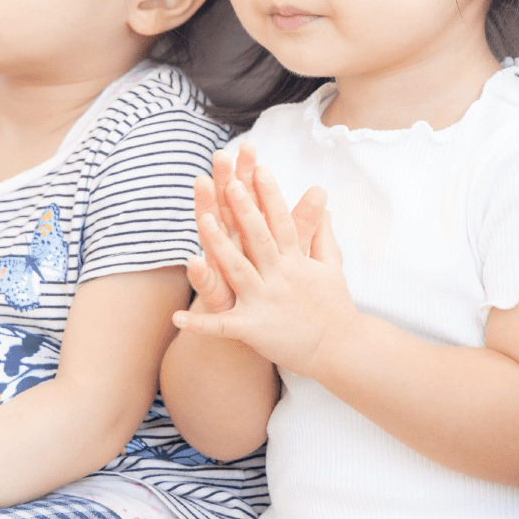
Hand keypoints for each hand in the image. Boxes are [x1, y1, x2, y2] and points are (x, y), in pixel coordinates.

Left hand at [172, 173, 354, 376]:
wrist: (340, 351)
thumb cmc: (333, 307)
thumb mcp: (330, 267)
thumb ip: (321, 234)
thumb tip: (323, 203)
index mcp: (295, 261)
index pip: (281, 222)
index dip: (270, 195)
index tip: (259, 167)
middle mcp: (280, 277)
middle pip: (259, 238)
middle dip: (244, 209)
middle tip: (228, 181)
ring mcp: (265, 302)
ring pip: (238, 270)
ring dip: (219, 246)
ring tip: (202, 222)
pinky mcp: (254, 330)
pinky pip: (223, 327)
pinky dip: (201, 324)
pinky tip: (178, 317)